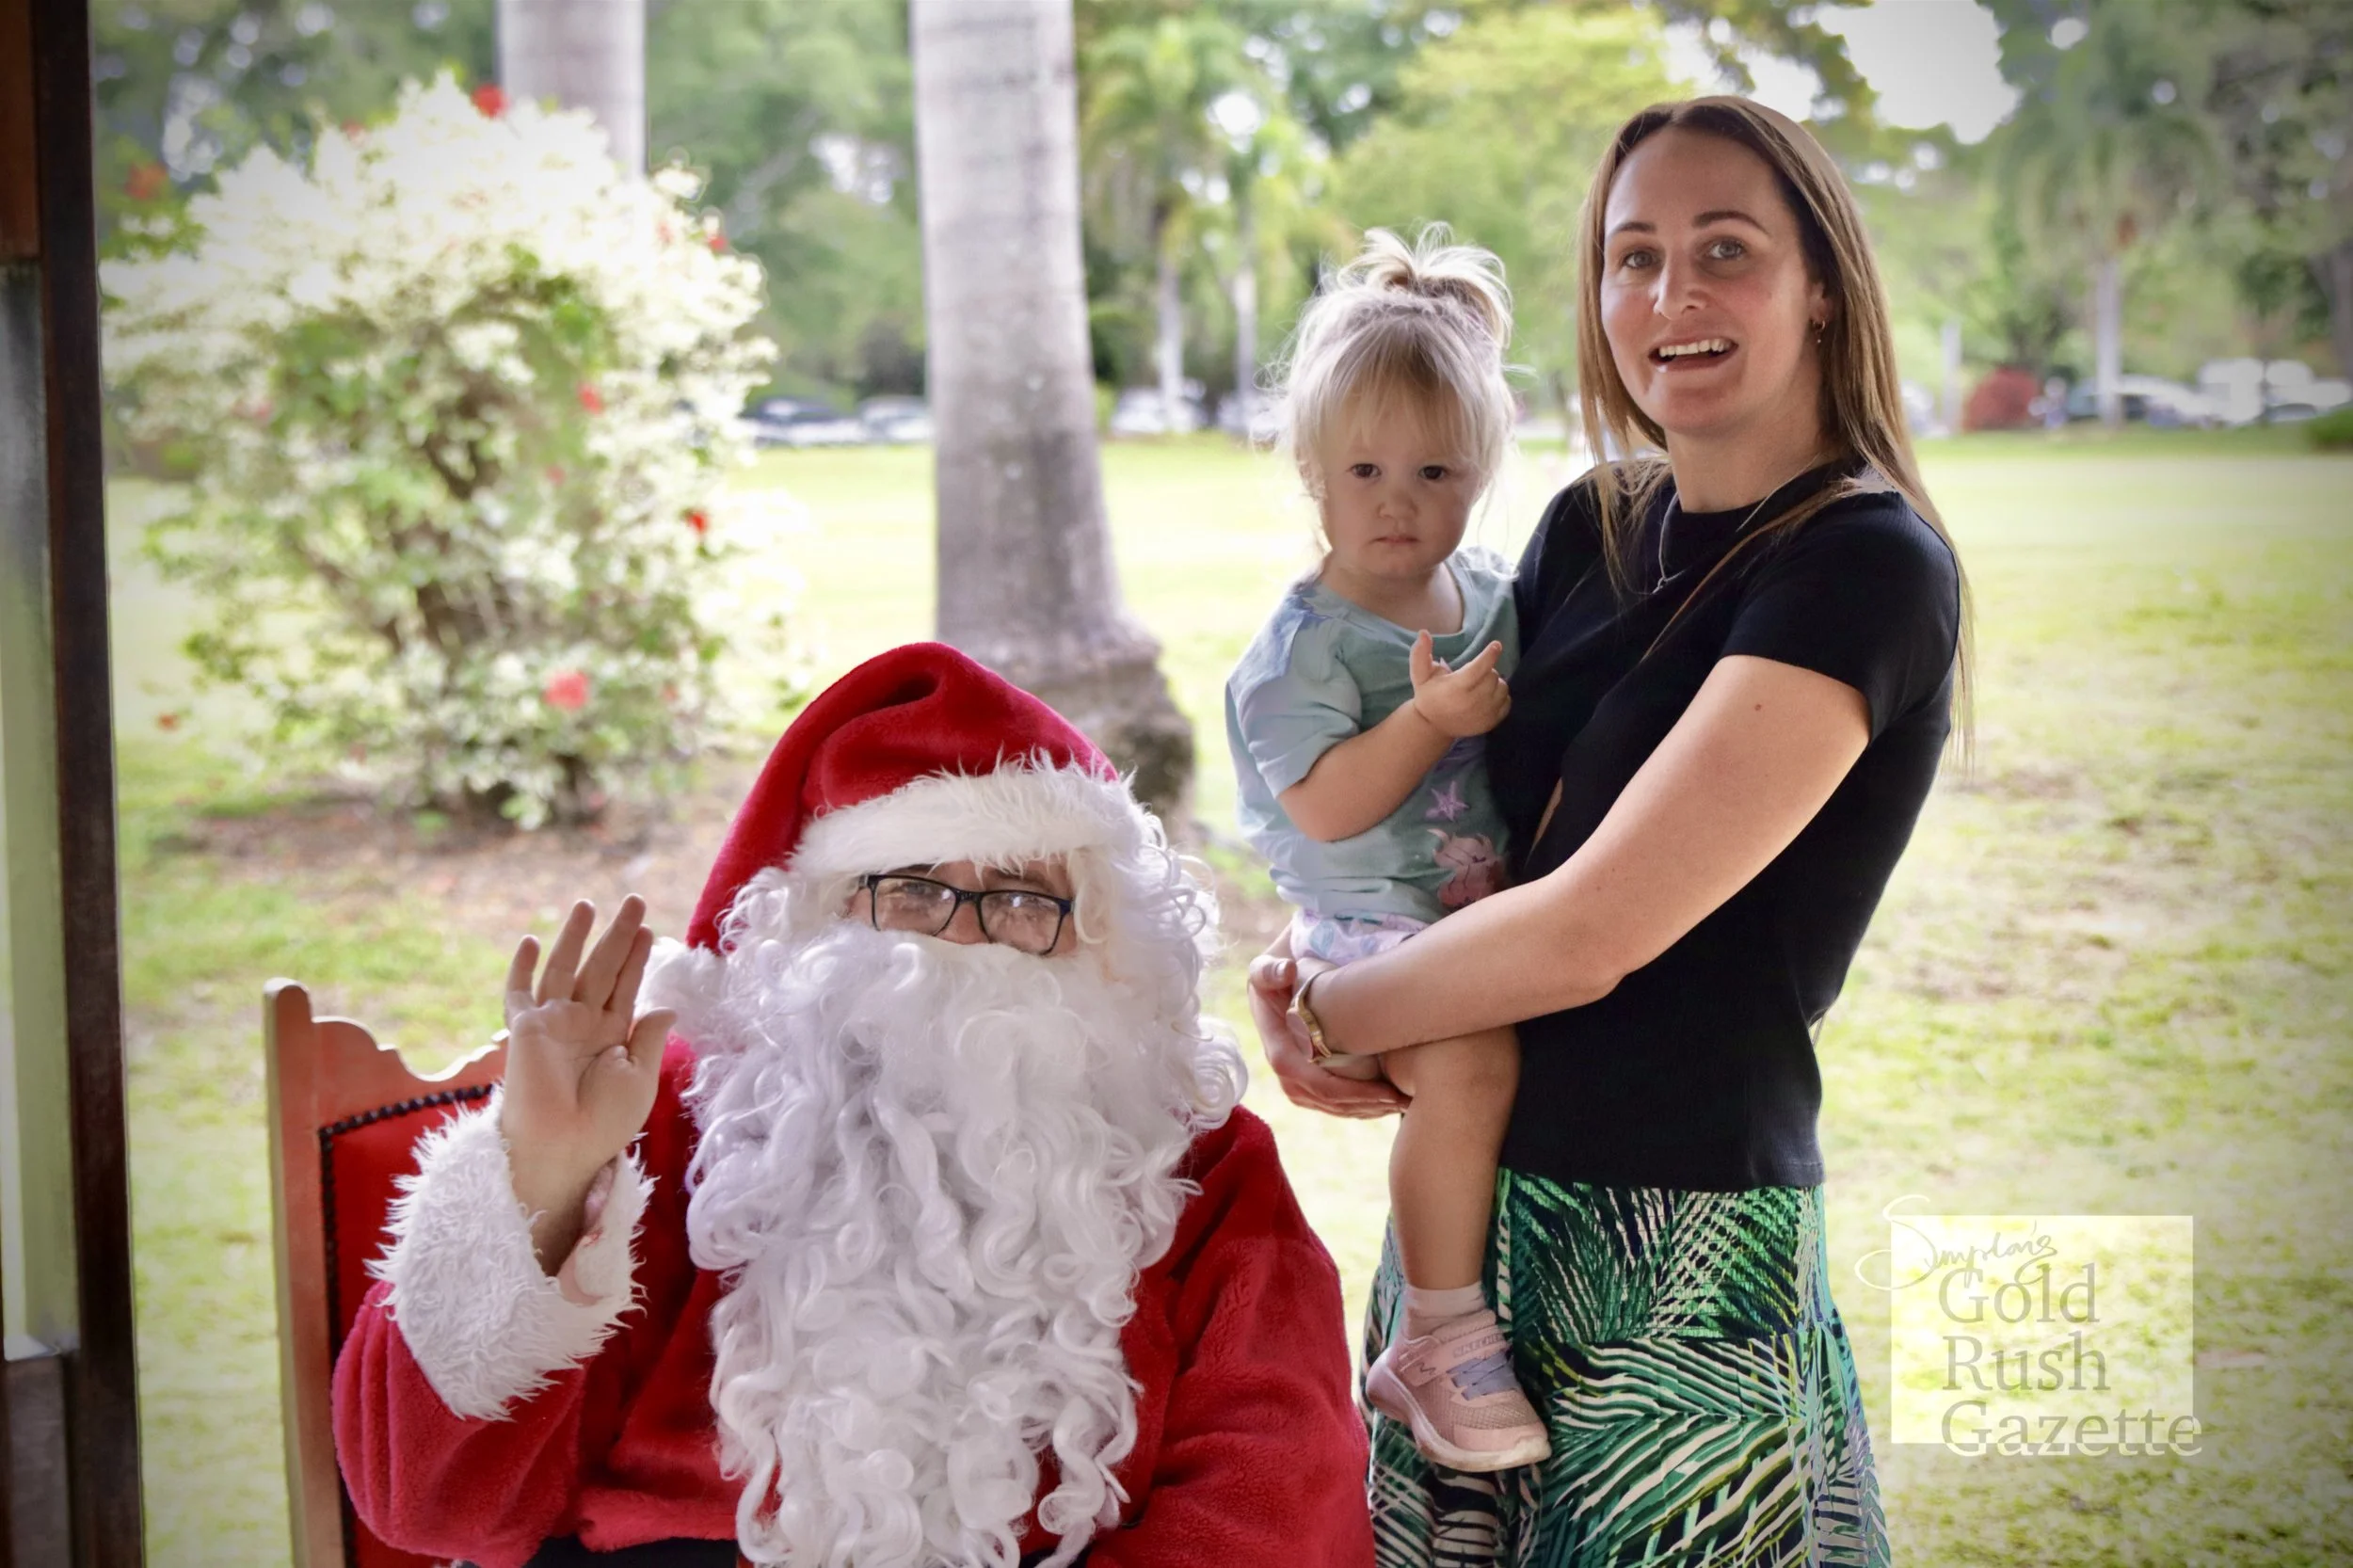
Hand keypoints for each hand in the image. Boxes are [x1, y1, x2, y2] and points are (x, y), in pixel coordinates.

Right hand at [497, 896, 674, 1270]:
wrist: (565, 1146)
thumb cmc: (605, 1121)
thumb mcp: (640, 1077)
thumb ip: (649, 1038)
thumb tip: (667, 1006)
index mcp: (613, 1037)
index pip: (626, 988)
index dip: (638, 959)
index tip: (651, 930)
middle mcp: (582, 1025)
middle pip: (602, 969)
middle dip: (618, 936)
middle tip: (635, 901)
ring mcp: (553, 1025)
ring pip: (566, 970)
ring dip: (576, 938)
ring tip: (589, 905)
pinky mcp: (526, 1030)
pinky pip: (519, 993)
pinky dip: (523, 968)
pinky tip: (532, 941)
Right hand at [1246, 950, 1408, 1119]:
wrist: (1270, 986)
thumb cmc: (1273, 976)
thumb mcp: (1266, 969)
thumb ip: (1270, 970)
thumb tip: (1287, 970)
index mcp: (1279, 1051)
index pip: (1314, 1082)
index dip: (1350, 1091)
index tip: (1385, 1090)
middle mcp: (1286, 1073)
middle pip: (1328, 1101)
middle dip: (1366, 1104)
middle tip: (1403, 1100)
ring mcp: (1295, 1084)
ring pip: (1333, 1107)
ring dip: (1368, 1109)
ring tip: (1401, 1103)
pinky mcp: (1306, 1086)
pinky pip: (1334, 1105)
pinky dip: (1361, 1107)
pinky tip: (1386, 1102)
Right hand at [1409, 633, 1509, 737]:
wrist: (1434, 727)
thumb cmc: (1428, 696)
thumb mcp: (1420, 675)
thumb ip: (1420, 653)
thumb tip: (1423, 633)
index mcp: (1455, 688)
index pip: (1478, 668)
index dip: (1489, 655)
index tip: (1496, 644)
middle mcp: (1472, 702)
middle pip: (1492, 676)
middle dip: (1487, 669)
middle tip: (1475, 672)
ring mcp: (1484, 714)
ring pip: (1503, 688)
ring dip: (1495, 682)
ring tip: (1481, 684)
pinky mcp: (1492, 722)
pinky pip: (1507, 702)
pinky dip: (1500, 696)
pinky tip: (1487, 696)